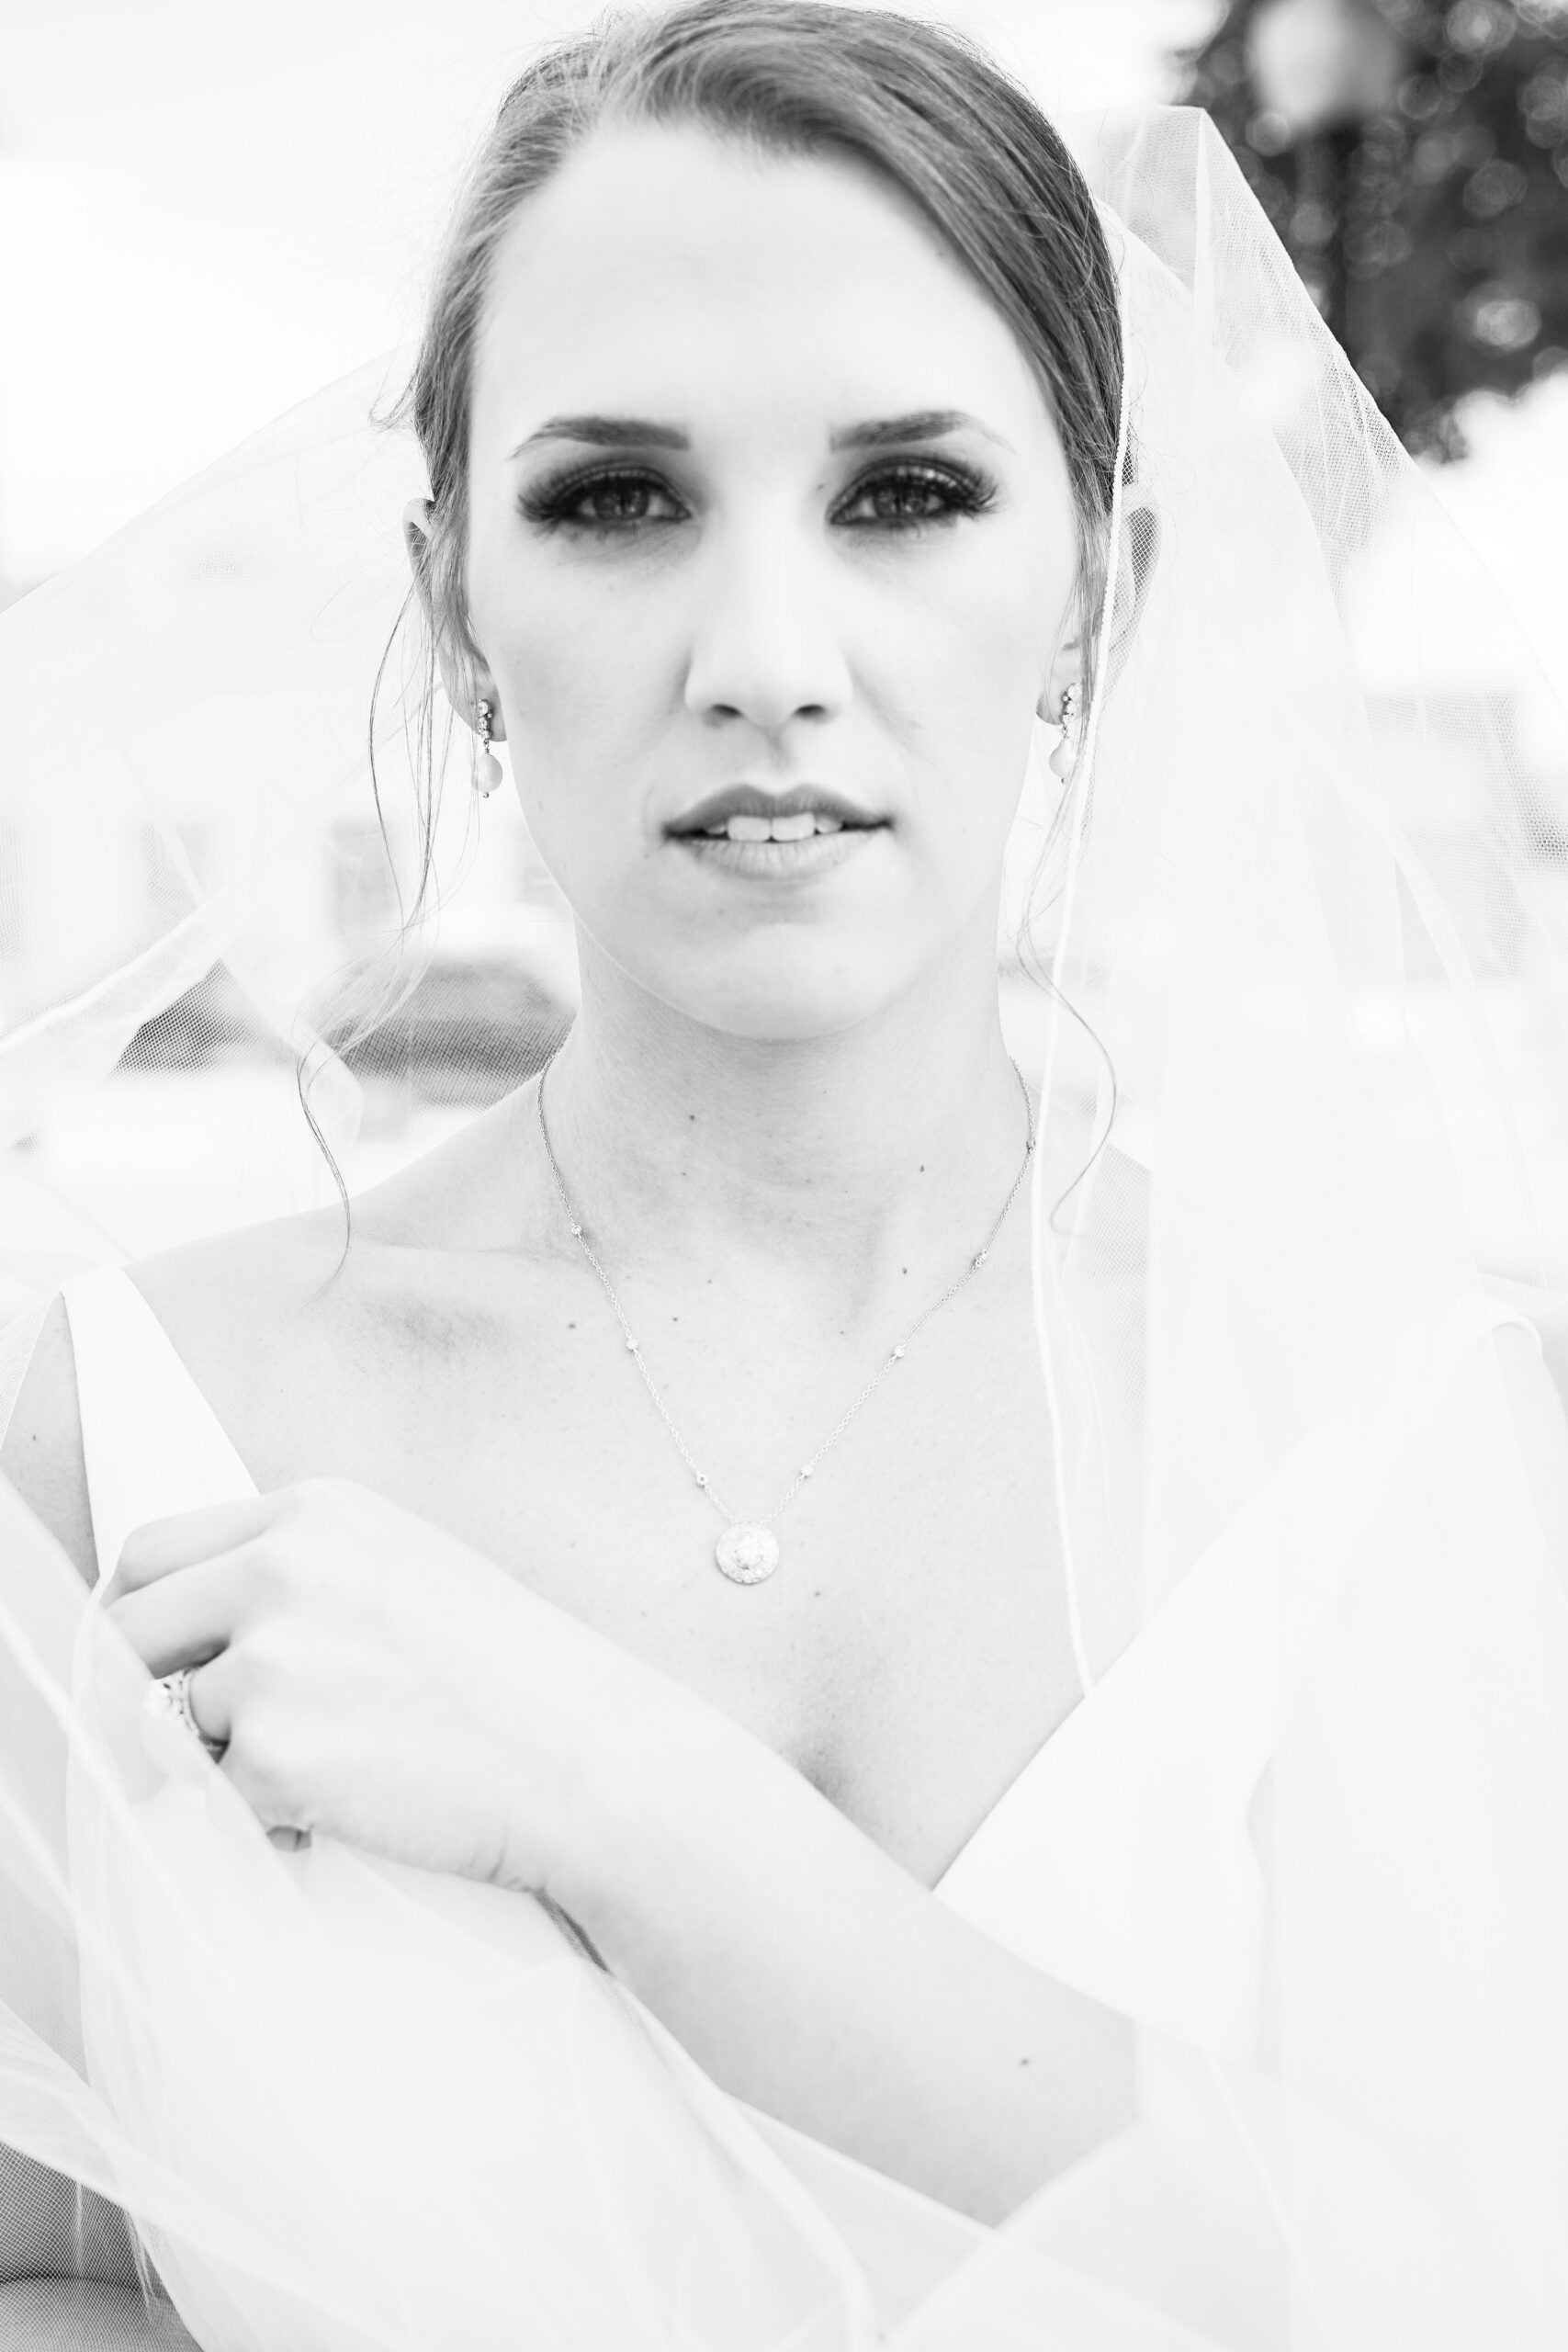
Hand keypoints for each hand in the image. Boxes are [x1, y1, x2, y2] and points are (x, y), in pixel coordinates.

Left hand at [102, 1476, 692, 1896]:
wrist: (586, 1757)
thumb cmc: (514, 1675)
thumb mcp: (405, 1568)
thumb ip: (301, 1572)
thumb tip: (202, 1623)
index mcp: (314, 1512)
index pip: (153, 1550)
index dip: (140, 1613)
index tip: (151, 1658)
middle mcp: (280, 1568)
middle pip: (128, 1626)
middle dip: (138, 1691)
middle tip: (184, 1743)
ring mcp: (270, 1660)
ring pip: (169, 1721)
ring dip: (222, 1761)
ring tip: (321, 1776)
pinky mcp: (271, 1753)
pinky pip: (211, 1798)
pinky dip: (259, 1821)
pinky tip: (333, 1815)